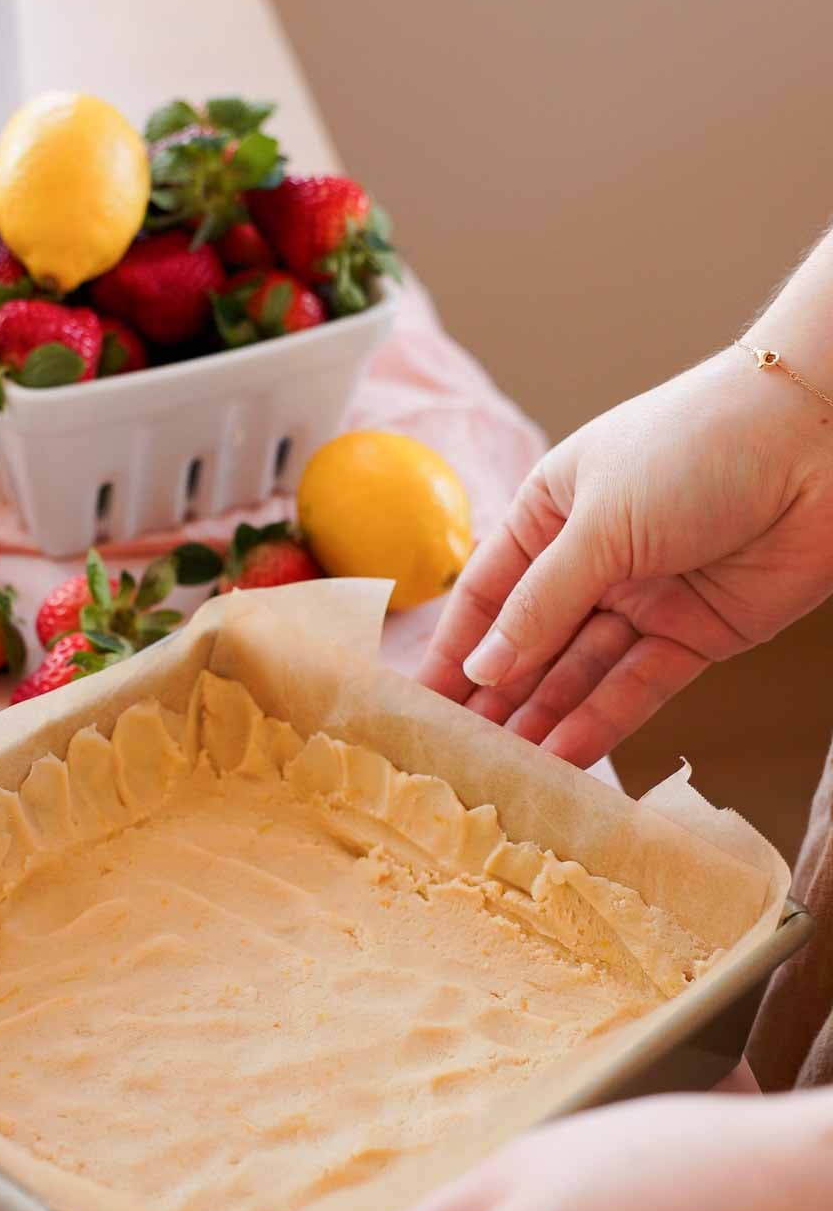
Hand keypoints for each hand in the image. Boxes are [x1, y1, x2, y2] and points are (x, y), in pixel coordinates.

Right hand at [419, 348, 832, 765]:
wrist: (823, 437)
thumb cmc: (699, 446)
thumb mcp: (600, 524)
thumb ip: (540, 605)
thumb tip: (482, 672)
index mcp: (552, 510)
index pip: (487, 594)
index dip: (453, 651)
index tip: (418, 707)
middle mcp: (593, 558)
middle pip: (530, 643)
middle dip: (494, 699)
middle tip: (454, 756)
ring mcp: (645, 598)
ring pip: (580, 674)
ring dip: (541, 721)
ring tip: (499, 772)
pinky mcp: (697, 635)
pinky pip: (636, 688)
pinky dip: (600, 723)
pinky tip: (561, 758)